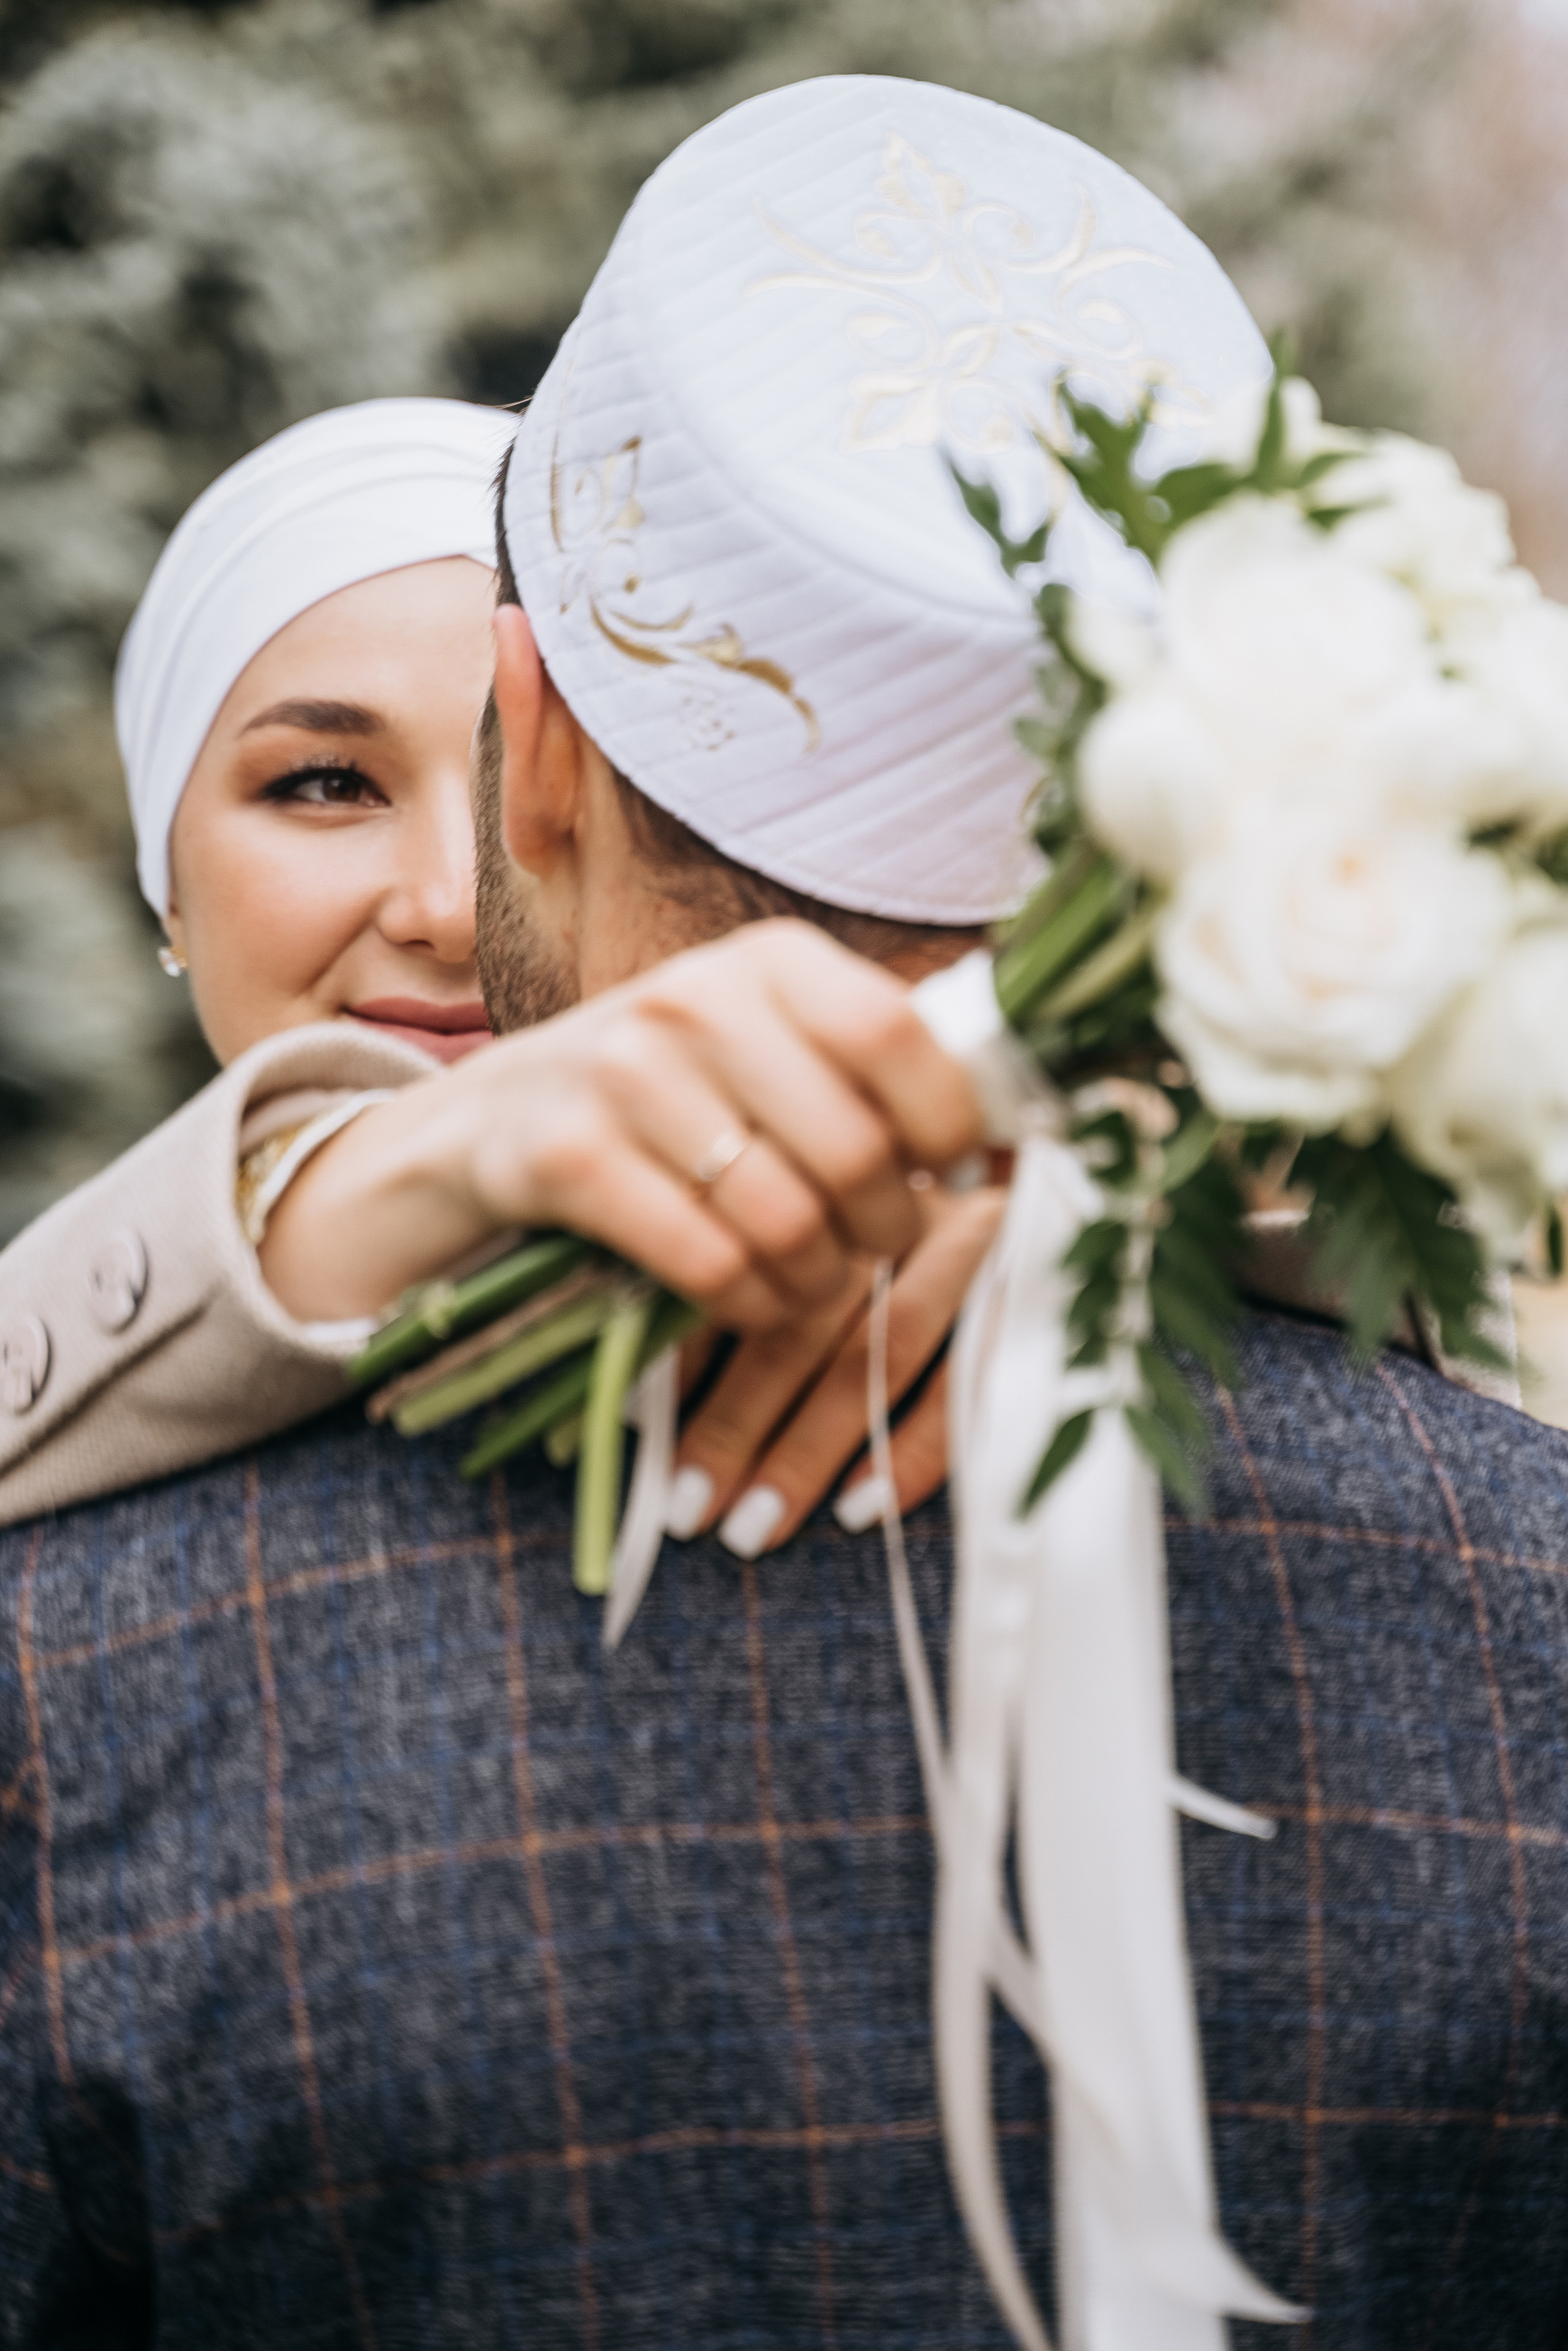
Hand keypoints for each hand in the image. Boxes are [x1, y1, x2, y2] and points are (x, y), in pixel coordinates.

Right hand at [259, 922, 981, 1325]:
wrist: (484, 1129)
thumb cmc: (663, 1099)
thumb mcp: (760, 1047)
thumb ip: (865, 1064)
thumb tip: (1016, 1103)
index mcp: (767, 959)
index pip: (902, 1036)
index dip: (948, 1124)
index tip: (944, 1172)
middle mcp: (695, 996)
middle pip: (855, 1148)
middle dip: (884, 1229)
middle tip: (870, 1247)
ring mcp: (622, 1073)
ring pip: (787, 1218)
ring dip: (817, 1280)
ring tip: (809, 1282)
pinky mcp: (566, 1156)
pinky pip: (708, 1262)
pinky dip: (748, 1304)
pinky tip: (747, 1300)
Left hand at [660, 1181, 1005, 1555]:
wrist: (1069, 1213)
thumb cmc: (904, 1263)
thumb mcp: (818, 1268)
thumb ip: (741, 1313)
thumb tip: (646, 1408)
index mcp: (825, 1183)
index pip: (742, 1273)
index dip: (686, 1362)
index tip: (643, 1447)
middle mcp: (894, 1203)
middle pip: (802, 1320)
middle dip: (737, 1424)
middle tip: (691, 1512)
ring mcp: (972, 1242)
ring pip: (878, 1353)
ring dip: (809, 1448)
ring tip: (755, 1526)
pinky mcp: (1033, 1290)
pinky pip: (967, 1380)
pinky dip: (911, 1450)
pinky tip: (858, 1507)